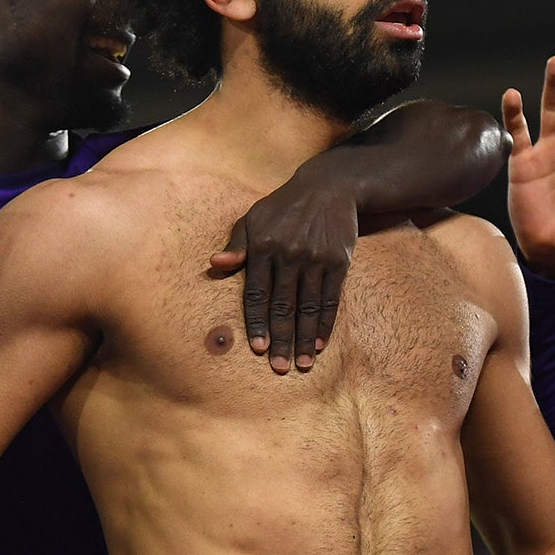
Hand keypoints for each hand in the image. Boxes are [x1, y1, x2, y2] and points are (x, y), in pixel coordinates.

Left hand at [207, 163, 357, 373]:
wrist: (329, 186)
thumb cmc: (283, 207)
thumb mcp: (254, 217)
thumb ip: (237, 244)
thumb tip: (216, 264)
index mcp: (264, 246)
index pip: (256, 293)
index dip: (257, 322)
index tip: (258, 349)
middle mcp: (289, 254)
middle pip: (283, 306)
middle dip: (281, 339)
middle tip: (279, 368)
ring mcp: (315, 259)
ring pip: (308, 307)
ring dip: (304, 338)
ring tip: (301, 364)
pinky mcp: (338, 262)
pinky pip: (331, 299)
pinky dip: (325, 323)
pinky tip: (319, 344)